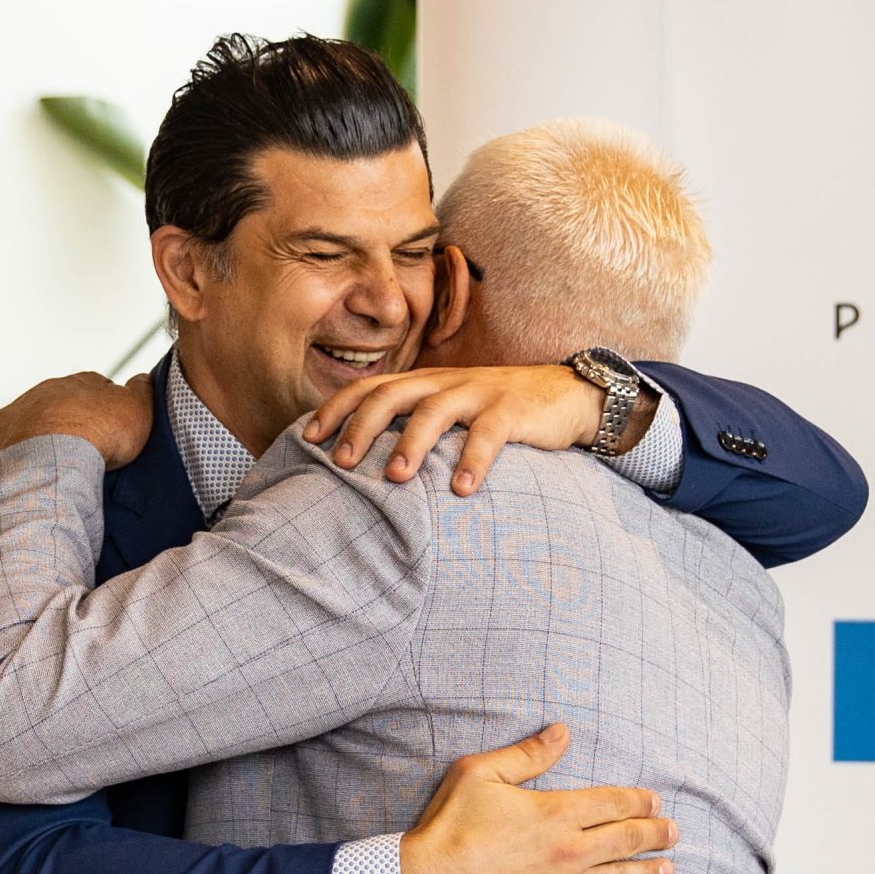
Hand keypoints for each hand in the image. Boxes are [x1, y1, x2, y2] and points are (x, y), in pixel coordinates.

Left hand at [0, 372, 154, 467]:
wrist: (54, 459)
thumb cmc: (96, 437)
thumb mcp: (137, 409)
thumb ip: (142, 390)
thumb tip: (143, 379)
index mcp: (83, 382)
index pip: (96, 386)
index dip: (104, 408)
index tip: (109, 429)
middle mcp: (50, 389)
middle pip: (62, 402)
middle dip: (72, 422)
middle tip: (84, 451)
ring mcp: (23, 408)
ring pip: (35, 418)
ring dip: (44, 436)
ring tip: (58, 465)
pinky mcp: (1, 429)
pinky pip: (9, 436)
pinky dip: (19, 450)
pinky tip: (31, 468)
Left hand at [302, 364, 659, 496]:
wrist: (566, 394)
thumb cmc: (495, 411)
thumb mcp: (449, 412)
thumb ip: (412, 427)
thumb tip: (364, 465)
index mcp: (423, 384)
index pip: (369, 388)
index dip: (336, 409)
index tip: (308, 438)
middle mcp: (444, 383)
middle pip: (391, 395)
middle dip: (362, 427)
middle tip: (343, 463)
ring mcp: (479, 393)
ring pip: (435, 411)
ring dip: (411, 444)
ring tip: (395, 478)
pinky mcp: (513, 410)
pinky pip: (489, 433)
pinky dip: (473, 460)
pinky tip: (461, 490)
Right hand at [398, 723, 675, 873]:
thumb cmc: (449, 826)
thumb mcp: (480, 774)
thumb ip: (526, 755)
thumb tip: (562, 732)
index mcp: (556, 813)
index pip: (613, 803)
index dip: (639, 801)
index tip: (655, 802)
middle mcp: (570, 852)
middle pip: (627, 840)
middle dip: (656, 835)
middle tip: (673, 833)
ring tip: (668, 871)